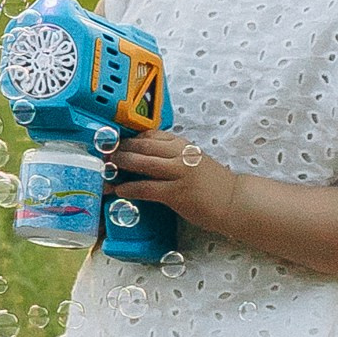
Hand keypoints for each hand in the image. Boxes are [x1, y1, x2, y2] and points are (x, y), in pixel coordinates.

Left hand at [110, 127, 240, 240]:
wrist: (235, 201)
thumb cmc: (212, 183)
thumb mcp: (193, 160)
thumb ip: (172, 155)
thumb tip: (144, 155)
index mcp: (183, 145)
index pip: (151, 134)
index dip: (130, 137)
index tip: (114, 140)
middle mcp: (181, 154)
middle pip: (143, 146)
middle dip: (120, 148)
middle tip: (103, 152)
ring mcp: (179, 173)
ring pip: (143, 164)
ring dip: (121, 165)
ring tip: (105, 168)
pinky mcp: (178, 193)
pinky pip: (147, 188)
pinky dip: (130, 188)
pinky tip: (119, 189)